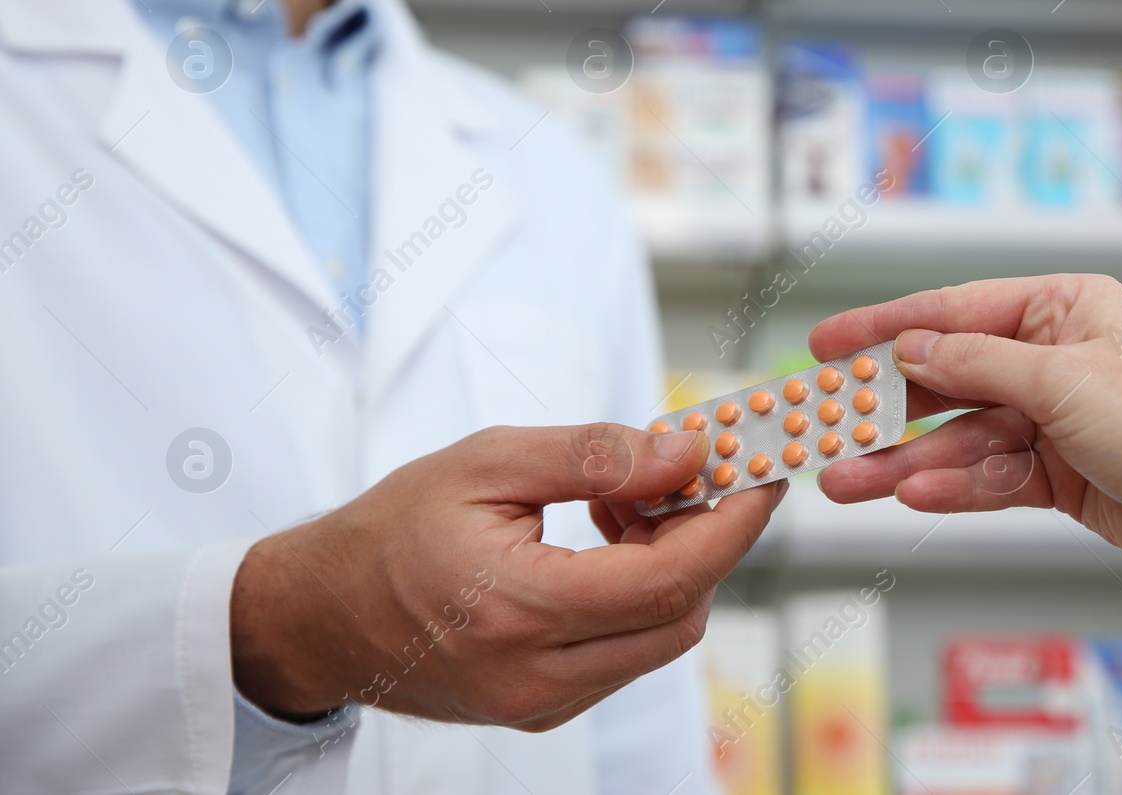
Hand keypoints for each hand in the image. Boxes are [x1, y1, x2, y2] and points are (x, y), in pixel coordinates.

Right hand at [231, 423, 782, 729]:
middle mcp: (537, 676)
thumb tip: (689, 454)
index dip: (731, 525)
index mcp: (520, 608)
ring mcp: (541, 703)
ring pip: (658, 638)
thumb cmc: (393, 528)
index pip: (669, 580)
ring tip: (625, 504)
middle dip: (705, 540)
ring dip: (670, 566)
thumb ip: (596, 457)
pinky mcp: (541, 709)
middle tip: (688, 476)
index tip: (761, 474)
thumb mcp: (488, 463)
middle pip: (678, 615)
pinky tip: (603, 545)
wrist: (319, 614)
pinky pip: (624, 654)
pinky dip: (638, 596)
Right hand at [810, 275, 1121, 590]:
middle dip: (886, 409)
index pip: (952, 311)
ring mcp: (1055, 421)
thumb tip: (908, 346)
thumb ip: (976, 362)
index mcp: (1062, 308)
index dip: (882, 328)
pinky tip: (914, 496)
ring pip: (960, 438)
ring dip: (905, 463)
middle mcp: (1055, 359)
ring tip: (846, 482)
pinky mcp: (1059, 477)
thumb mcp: (1064, 379)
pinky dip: (954, 488)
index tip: (823, 345)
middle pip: (948, 380)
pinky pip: (989, 478)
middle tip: (821, 427)